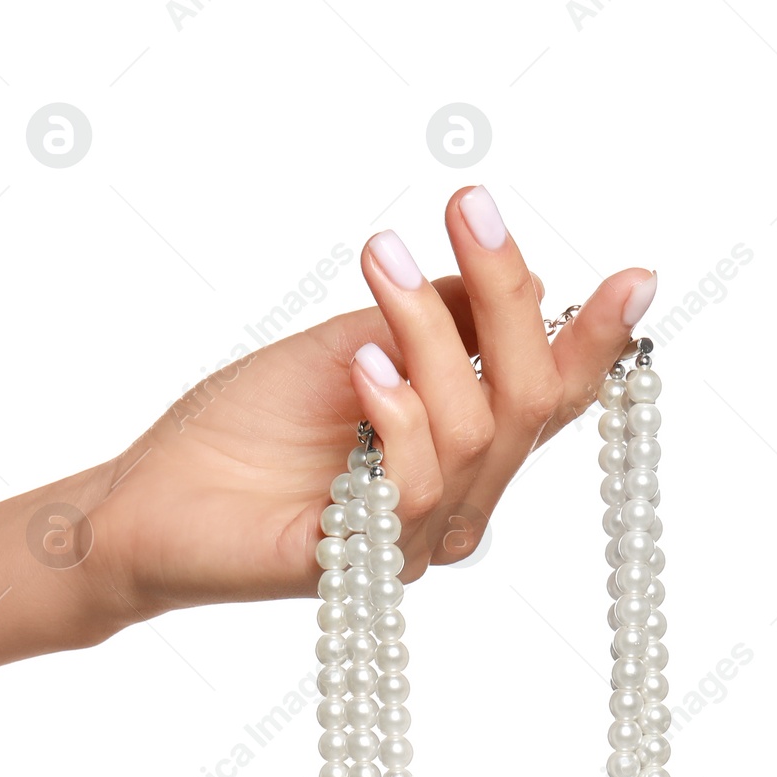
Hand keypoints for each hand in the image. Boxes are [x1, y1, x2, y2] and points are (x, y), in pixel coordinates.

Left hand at [86, 186, 655, 623]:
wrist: (145, 498)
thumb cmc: (240, 428)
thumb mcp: (345, 348)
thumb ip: (429, 327)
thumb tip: (511, 279)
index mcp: (456, 453)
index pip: (546, 399)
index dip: (594, 341)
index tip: (632, 275)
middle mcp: (451, 505)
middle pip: (528, 406)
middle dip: (510, 299)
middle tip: (467, 208)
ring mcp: (408, 544)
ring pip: (476, 436)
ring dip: (433, 337)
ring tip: (382, 268)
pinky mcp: (358, 568)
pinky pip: (414, 493)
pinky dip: (399, 416)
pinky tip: (365, 367)